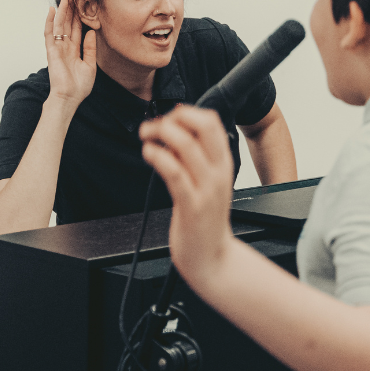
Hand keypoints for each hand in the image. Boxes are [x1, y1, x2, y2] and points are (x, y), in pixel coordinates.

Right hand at [44, 0, 96, 106]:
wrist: (70, 97)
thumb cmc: (79, 86)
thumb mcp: (90, 65)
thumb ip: (90, 48)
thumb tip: (91, 32)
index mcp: (74, 50)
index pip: (76, 29)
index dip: (79, 16)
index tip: (82, 3)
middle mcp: (65, 47)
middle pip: (67, 24)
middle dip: (71, 9)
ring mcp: (57, 48)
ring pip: (59, 25)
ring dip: (62, 11)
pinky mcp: (51, 51)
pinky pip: (49, 33)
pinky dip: (49, 21)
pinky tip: (52, 10)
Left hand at [140, 105, 235, 287]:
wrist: (211, 258)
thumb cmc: (204, 220)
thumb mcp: (205, 184)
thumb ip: (192, 159)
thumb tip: (171, 134)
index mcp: (223, 164)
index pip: (212, 122)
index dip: (188, 112)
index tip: (169, 117)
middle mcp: (218, 173)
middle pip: (204, 127)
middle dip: (175, 118)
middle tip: (155, 125)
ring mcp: (206, 189)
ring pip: (187, 146)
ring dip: (161, 133)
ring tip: (146, 136)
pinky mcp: (191, 206)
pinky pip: (174, 173)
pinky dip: (158, 157)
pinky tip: (148, 153)